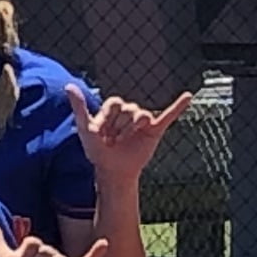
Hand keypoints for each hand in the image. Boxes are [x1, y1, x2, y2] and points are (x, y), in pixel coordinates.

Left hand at [67, 82, 191, 183]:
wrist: (112, 171)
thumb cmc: (97, 151)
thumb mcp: (85, 127)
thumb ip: (79, 107)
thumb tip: (69, 86)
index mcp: (114, 109)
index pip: (114, 102)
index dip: (107, 117)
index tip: (100, 132)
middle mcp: (129, 112)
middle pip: (128, 108)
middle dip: (118, 126)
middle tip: (113, 140)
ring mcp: (143, 121)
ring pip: (142, 114)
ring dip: (131, 129)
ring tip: (124, 141)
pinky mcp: (155, 130)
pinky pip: (169, 115)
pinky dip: (178, 106)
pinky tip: (188, 96)